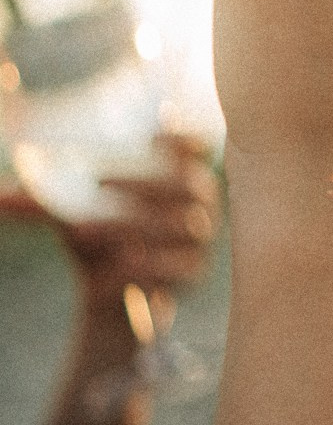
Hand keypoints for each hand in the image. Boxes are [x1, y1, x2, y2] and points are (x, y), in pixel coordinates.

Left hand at [0, 134, 220, 318]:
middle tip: (98, 180)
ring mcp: (200, 238)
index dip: (184, 135)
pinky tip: (115, 265)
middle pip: (187, 181)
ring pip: (179, 225)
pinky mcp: (193, 273)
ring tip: (80, 230)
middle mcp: (198, 203)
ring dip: (127, 224)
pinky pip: (180, 266)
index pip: (196, 146)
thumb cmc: (96, 237)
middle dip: (142, 179)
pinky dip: (147, 264)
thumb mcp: (68, 212)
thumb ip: (40, 201)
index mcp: (176, 175)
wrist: (109, 291)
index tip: (152, 134)